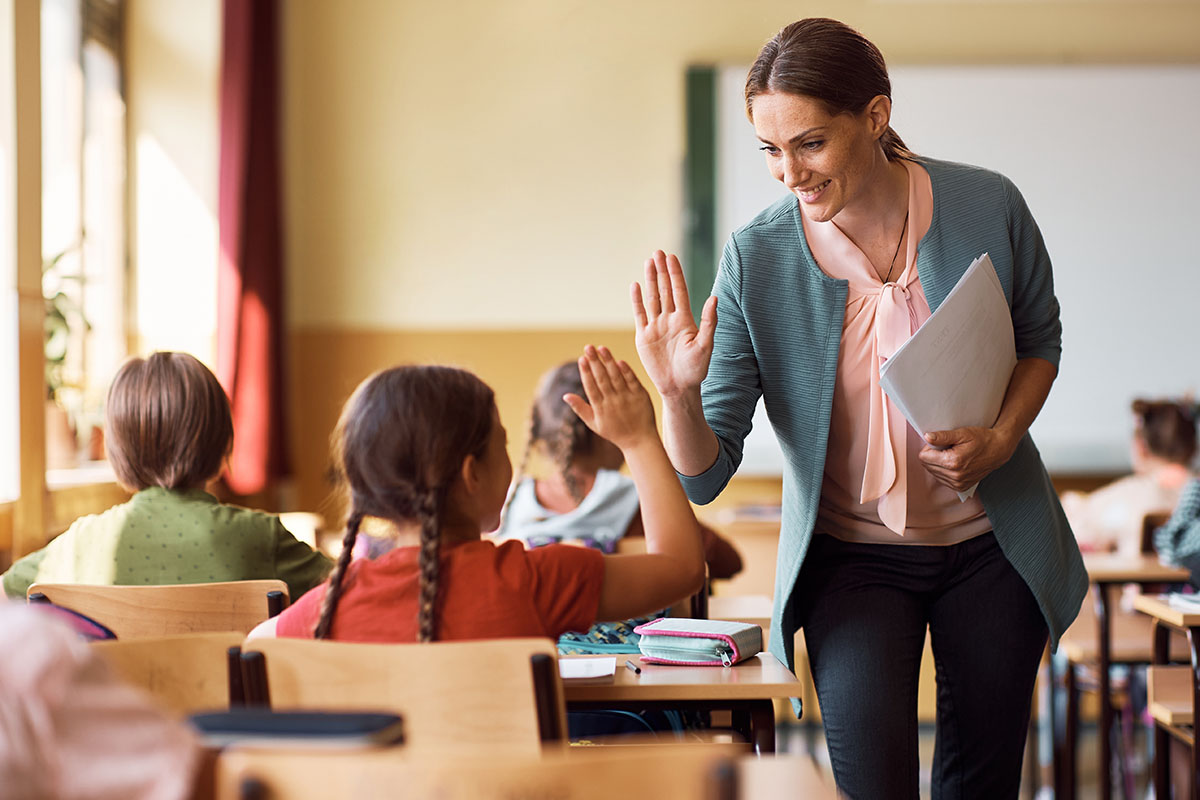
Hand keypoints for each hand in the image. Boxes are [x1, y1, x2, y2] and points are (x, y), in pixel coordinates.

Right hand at [562, 345, 656, 452]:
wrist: (639, 441)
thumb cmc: (614, 431)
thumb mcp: (594, 424)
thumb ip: (580, 408)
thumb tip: (565, 395)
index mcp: (600, 409)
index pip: (591, 387)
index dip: (586, 372)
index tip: (581, 358)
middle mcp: (613, 402)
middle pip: (602, 379)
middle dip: (594, 362)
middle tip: (588, 347)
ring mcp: (627, 398)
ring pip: (616, 377)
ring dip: (608, 361)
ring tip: (601, 348)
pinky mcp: (640, 396)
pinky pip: (632, 381)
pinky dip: (626, 371)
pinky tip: (618, 360)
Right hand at [631, 250, 717, 398]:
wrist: (679, 388)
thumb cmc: (696, 370)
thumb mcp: (706, 345)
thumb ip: (709, 322)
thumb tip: (714, 298)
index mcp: (685, 320)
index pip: (679, 291)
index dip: (675, 273)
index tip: (671, 257)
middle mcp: (670, 320)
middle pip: (665, 290)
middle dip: (661, 271)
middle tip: (657, 252)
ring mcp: (656, 327)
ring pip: (652, 298)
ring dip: (650, 280)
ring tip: (648, 262)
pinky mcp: (644, 337)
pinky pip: (639, 314)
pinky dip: (637, 300)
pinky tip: (636, 285)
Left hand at [917, 427, 1016, 492]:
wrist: (999, 450)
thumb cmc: (982, 439)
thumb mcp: (962, 433)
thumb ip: (943, 436)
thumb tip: (926, 437)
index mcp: (952, 462)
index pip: (923, 457)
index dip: (929, 447)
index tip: (940, 443)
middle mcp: (954, 476)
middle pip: (927, 465)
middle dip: (933, 455)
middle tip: (948, 448)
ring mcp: (958, 484)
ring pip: (933, 473)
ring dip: (938, 464)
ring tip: (953, 455)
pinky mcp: (960, 488)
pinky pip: (942, 479)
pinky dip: (945, 471)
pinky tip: (955, 464)